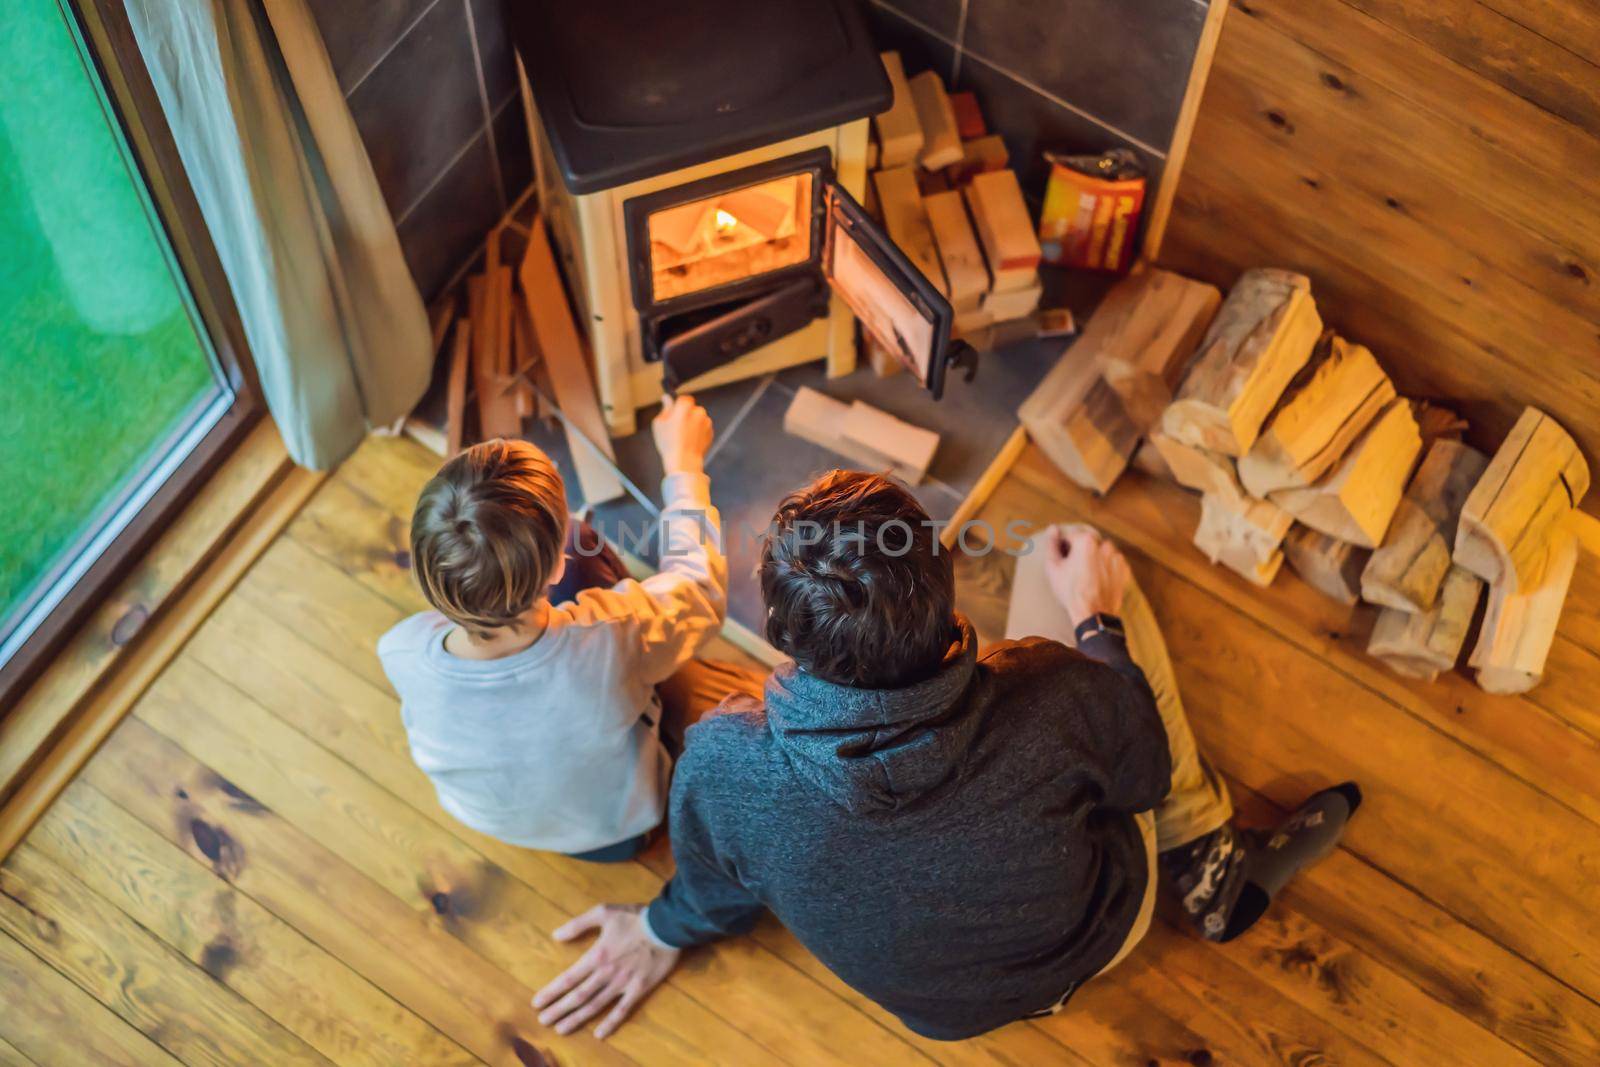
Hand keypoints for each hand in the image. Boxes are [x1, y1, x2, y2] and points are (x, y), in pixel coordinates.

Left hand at [534, 904, 679, 1039]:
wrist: (667, 925)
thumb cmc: (634, 917)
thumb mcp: (603, 912)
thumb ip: (578, 924)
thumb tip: (555, 935)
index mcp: (596, 955)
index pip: (568, 978)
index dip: (551, 992)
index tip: (537, 1003)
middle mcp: (606, 973)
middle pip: (578, 996)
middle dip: (559, 1010)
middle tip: (543, 1021)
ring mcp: (622, 984)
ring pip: (595, 1005)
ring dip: (577, 1019)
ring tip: (561, 1029)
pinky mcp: (639, 989)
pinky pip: (623, 1010)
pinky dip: (610, 1023)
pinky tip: (599, 1034)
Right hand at [652, 394, 712, 476]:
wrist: (684, 461)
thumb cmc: (669, 443)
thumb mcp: (659, 423)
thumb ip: (665, 408)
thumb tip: (666, 398)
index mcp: (685, 406)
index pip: (684, 399)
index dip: (678, 406)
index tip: (674, 414)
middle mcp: (699, 411)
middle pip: (693, 409)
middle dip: (687, 415)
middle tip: (677, 428)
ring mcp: (706, 422)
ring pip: (699, 419)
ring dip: (693, 424)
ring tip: (683, 437)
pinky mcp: (711, 433)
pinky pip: (703, 429)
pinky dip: (698, 433)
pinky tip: (690, 442)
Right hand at [1043, 524, 1129, 627]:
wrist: (1092, 613)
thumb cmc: (1070, 591)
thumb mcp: (1053, 567)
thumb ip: (1052, 544)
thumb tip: (1053, 528)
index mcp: (1085, 541)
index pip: (1070, 536)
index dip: (1063, 548)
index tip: (1062, 561)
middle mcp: (1104, 545)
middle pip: (1087, 542)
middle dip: (1080, 551)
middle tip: (1074, 570)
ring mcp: (1116, 557)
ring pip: (1101, 552)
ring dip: (1094, 558)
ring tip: (1086, 576)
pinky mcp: (1124, 569)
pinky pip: (1112, 563)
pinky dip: (1106, 567)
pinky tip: (1097, 580)